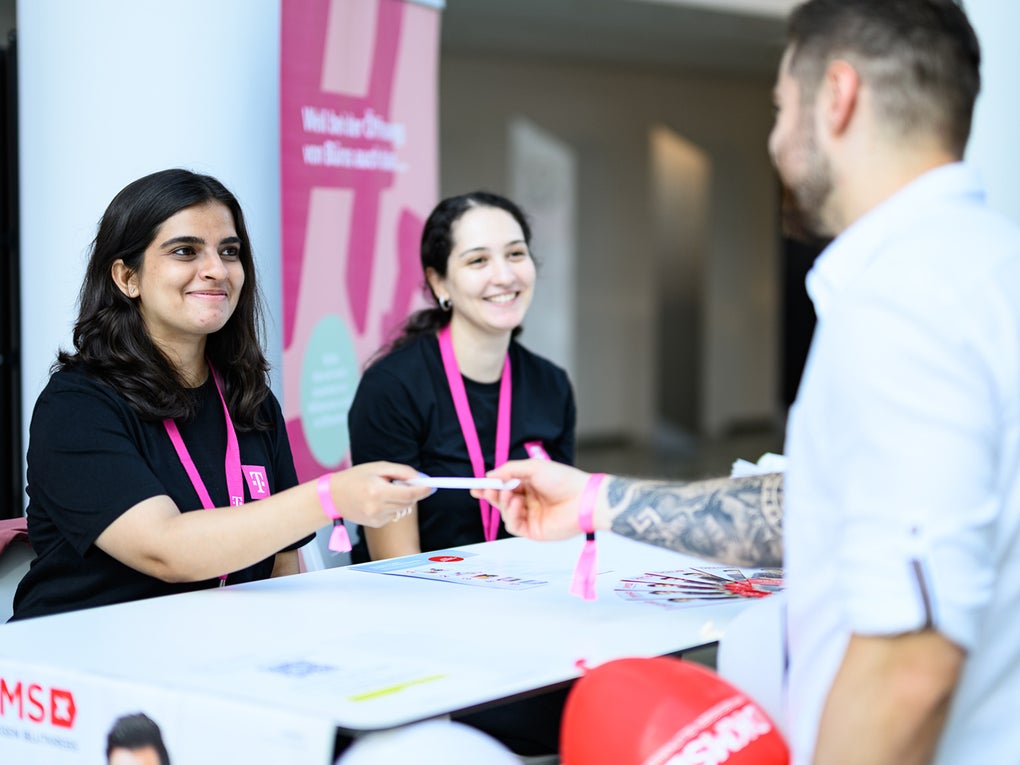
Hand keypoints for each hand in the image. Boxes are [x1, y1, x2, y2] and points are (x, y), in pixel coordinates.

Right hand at [329, 462, 431, 527]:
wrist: (332, 496)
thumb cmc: (355, 478)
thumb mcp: (378, 467)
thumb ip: (401, 471)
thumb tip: (421, 478)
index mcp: (377, 491)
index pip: (409, 493)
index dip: (423, 489)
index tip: (432, 486)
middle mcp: (377, 507)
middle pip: (408, 502)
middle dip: (414, 492)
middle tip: (408, 482)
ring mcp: (376, 518)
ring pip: (402, 509)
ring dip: (402, 499)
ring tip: (386, 490)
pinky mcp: (375, 524)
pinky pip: (393, 514)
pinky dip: (393, 506)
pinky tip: (379, 500)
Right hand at [473, 459, 591, 540]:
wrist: (583, 499)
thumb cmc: (563, 480)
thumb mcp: (534, 468)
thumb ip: (510, 470)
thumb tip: (490, 475)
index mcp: (530, 485)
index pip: (505, 486)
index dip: (490, 486)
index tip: (476, 485)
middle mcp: (529, 501)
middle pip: (502, 500)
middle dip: (491, 495)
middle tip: (484, 490)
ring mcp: (531, 517)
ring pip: (505, 513)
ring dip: (503, 503)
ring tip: (509, 494)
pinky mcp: (534, 531)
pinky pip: (514, 525)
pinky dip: (511, 515)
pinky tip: (517, 504)